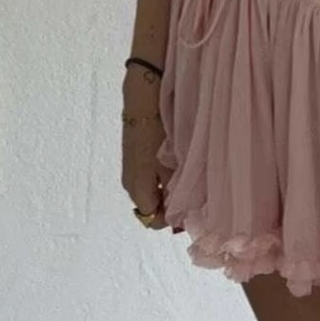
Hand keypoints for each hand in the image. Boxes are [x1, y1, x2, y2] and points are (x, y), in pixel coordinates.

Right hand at [121, 73, 179, 231]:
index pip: (153, 220)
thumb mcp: (174, 164)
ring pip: (148, 192)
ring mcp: (128, 171)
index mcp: (138, 189)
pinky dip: (158, 178)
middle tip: (191, 193)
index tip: (189, 209)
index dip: (172, 220)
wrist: (142, 100)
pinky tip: (172, 164)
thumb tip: (183, 215)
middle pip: (150, 207)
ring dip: (165, 191)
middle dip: (170, 205)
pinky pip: (146, 179)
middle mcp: (129, 184)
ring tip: (184, 176)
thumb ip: (178, 192)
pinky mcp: (131, 158)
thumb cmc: (159, 132)